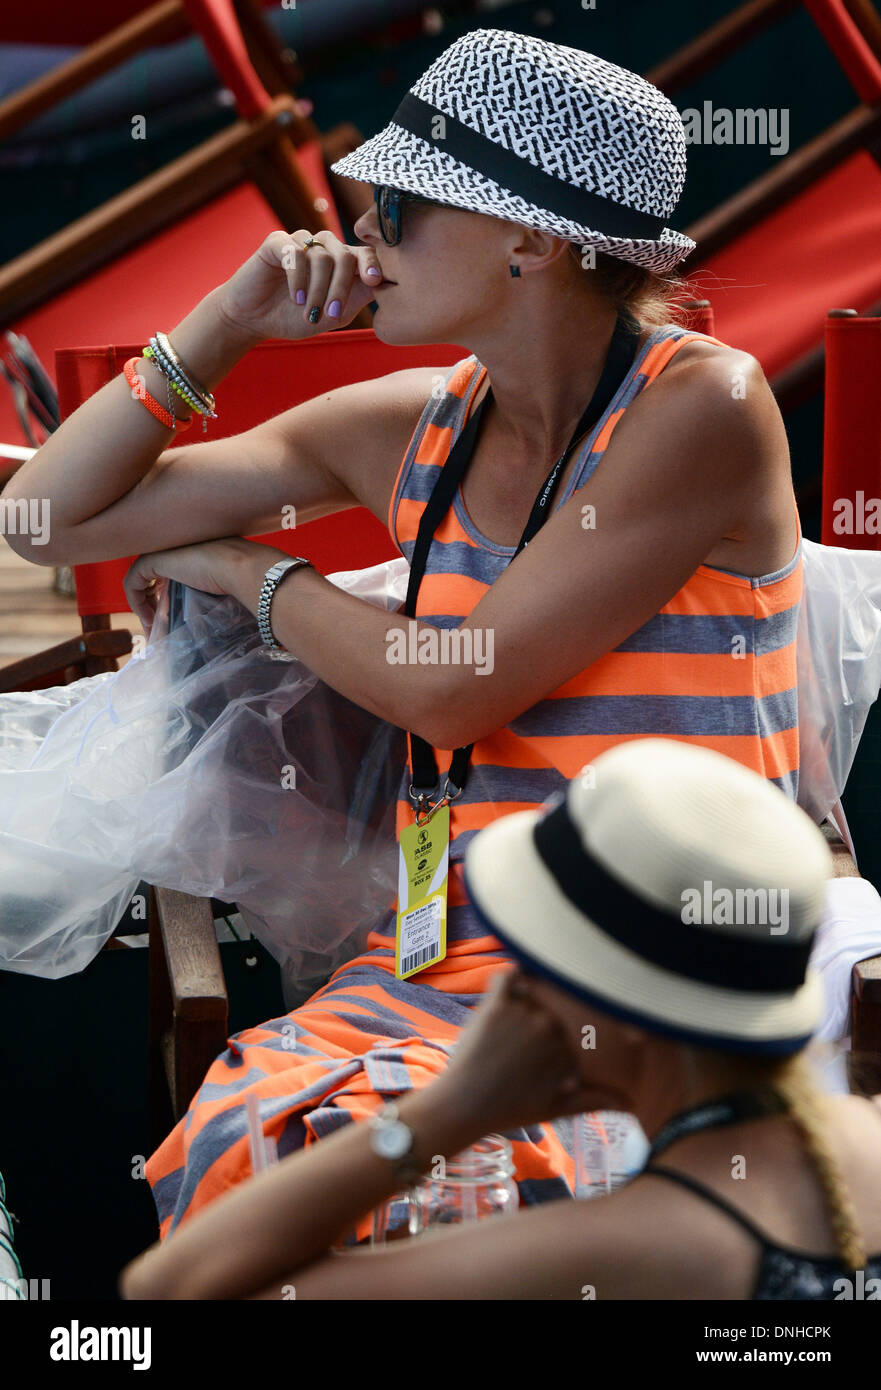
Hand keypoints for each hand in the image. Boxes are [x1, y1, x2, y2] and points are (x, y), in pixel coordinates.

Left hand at [123, 537, 275, 638]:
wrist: (242, 568)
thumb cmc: (241, 578)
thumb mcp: (222, 583)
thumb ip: (211, 588)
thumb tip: (211, 611)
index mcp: (189, 547)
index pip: (168, 571)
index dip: (163, 595)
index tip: (168, 618)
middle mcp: (173, 545)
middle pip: (152, 576)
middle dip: (151, 602)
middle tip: (157, 625)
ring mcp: (162, 550)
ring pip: (141, 580)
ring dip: (143, 605)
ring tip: (153, 626)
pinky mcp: (152, 559)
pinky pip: (132, 583)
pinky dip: (136, 602)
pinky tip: (149, 619)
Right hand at [216, 229, 389, 342]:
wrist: (254, 320)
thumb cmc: (294, 318)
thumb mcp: (332, 316)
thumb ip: (355, 299)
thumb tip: (381, 284)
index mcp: (340, 264)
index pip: (365, 254)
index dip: (373, 264)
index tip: (375, 281)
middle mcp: (323, 249)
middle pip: (346, 256)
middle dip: (341, 287)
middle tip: (332, 314)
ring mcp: (301, 243)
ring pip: (322, 256)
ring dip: (318, 289)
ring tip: (308, 312)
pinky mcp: (277, 242)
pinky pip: (296, 253)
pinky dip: (298, 278)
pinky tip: (295, 298)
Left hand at [430, 969, 596, 1135]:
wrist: (464, 1106)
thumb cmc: (511, 1109)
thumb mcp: (557, 1108)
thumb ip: (595, 1101)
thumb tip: (631, 1105)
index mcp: (569, 1049)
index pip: (581, 1021)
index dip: (576, 1023)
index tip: (569, 1028)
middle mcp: (550, 1026)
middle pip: (561, 1001)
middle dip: (557, 1006)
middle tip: (543, 1017)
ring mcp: (523, 1014)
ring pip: (538, 987)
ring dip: (536, 989)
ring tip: (534, 994)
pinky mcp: (495, 1005)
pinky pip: (509, 976)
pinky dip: (513, 973)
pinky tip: (517, 976)